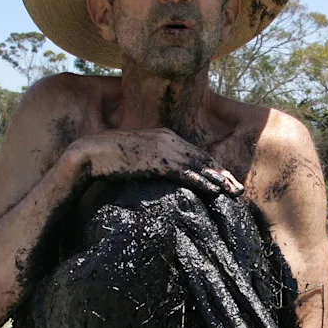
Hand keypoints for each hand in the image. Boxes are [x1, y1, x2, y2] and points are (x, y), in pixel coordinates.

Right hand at [72, 128, 243, 195]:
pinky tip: (215, 191)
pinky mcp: (156, 161)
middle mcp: (168, 138)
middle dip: (222, 174)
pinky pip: (186, 172)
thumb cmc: (109, 159)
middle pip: (203, 157)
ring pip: (199, 165)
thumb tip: (162, 175)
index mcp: (164, 135)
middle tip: (238, 189)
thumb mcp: (136, 156)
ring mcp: (163, 149)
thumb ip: (152, 161)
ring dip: (218, 180)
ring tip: (233, 192)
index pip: (195, 152)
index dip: (213, 166)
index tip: (225, 179)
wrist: (89, 155)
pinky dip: (202, 181)